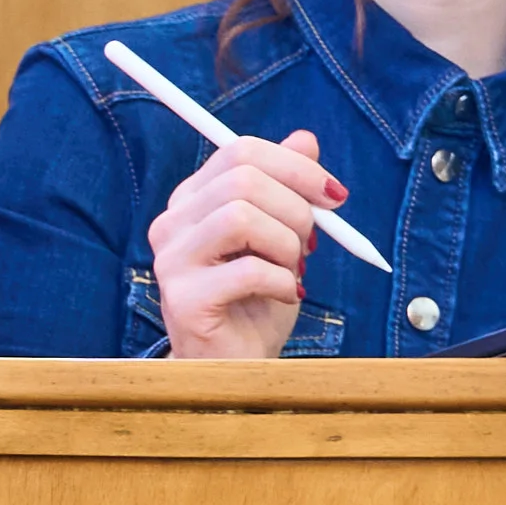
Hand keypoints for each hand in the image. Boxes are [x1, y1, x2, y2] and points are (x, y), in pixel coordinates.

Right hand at [146, 131, 342, 360]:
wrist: (237, 364)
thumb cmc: (257, 300)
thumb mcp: (281, 235)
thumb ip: (287, 187)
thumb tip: (305, 139)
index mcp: (193, 201)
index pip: (239, 152)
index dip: (295, 166)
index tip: (333, 196)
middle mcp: (172, 224)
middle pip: (241, 179)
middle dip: (296, 208)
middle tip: (311, 242)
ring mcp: (171, 262)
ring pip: (240, 217)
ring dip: (286, 244)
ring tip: (292, 270)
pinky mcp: (183, 299)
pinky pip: (248, 270)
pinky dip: (283, 282)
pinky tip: (286, 295)